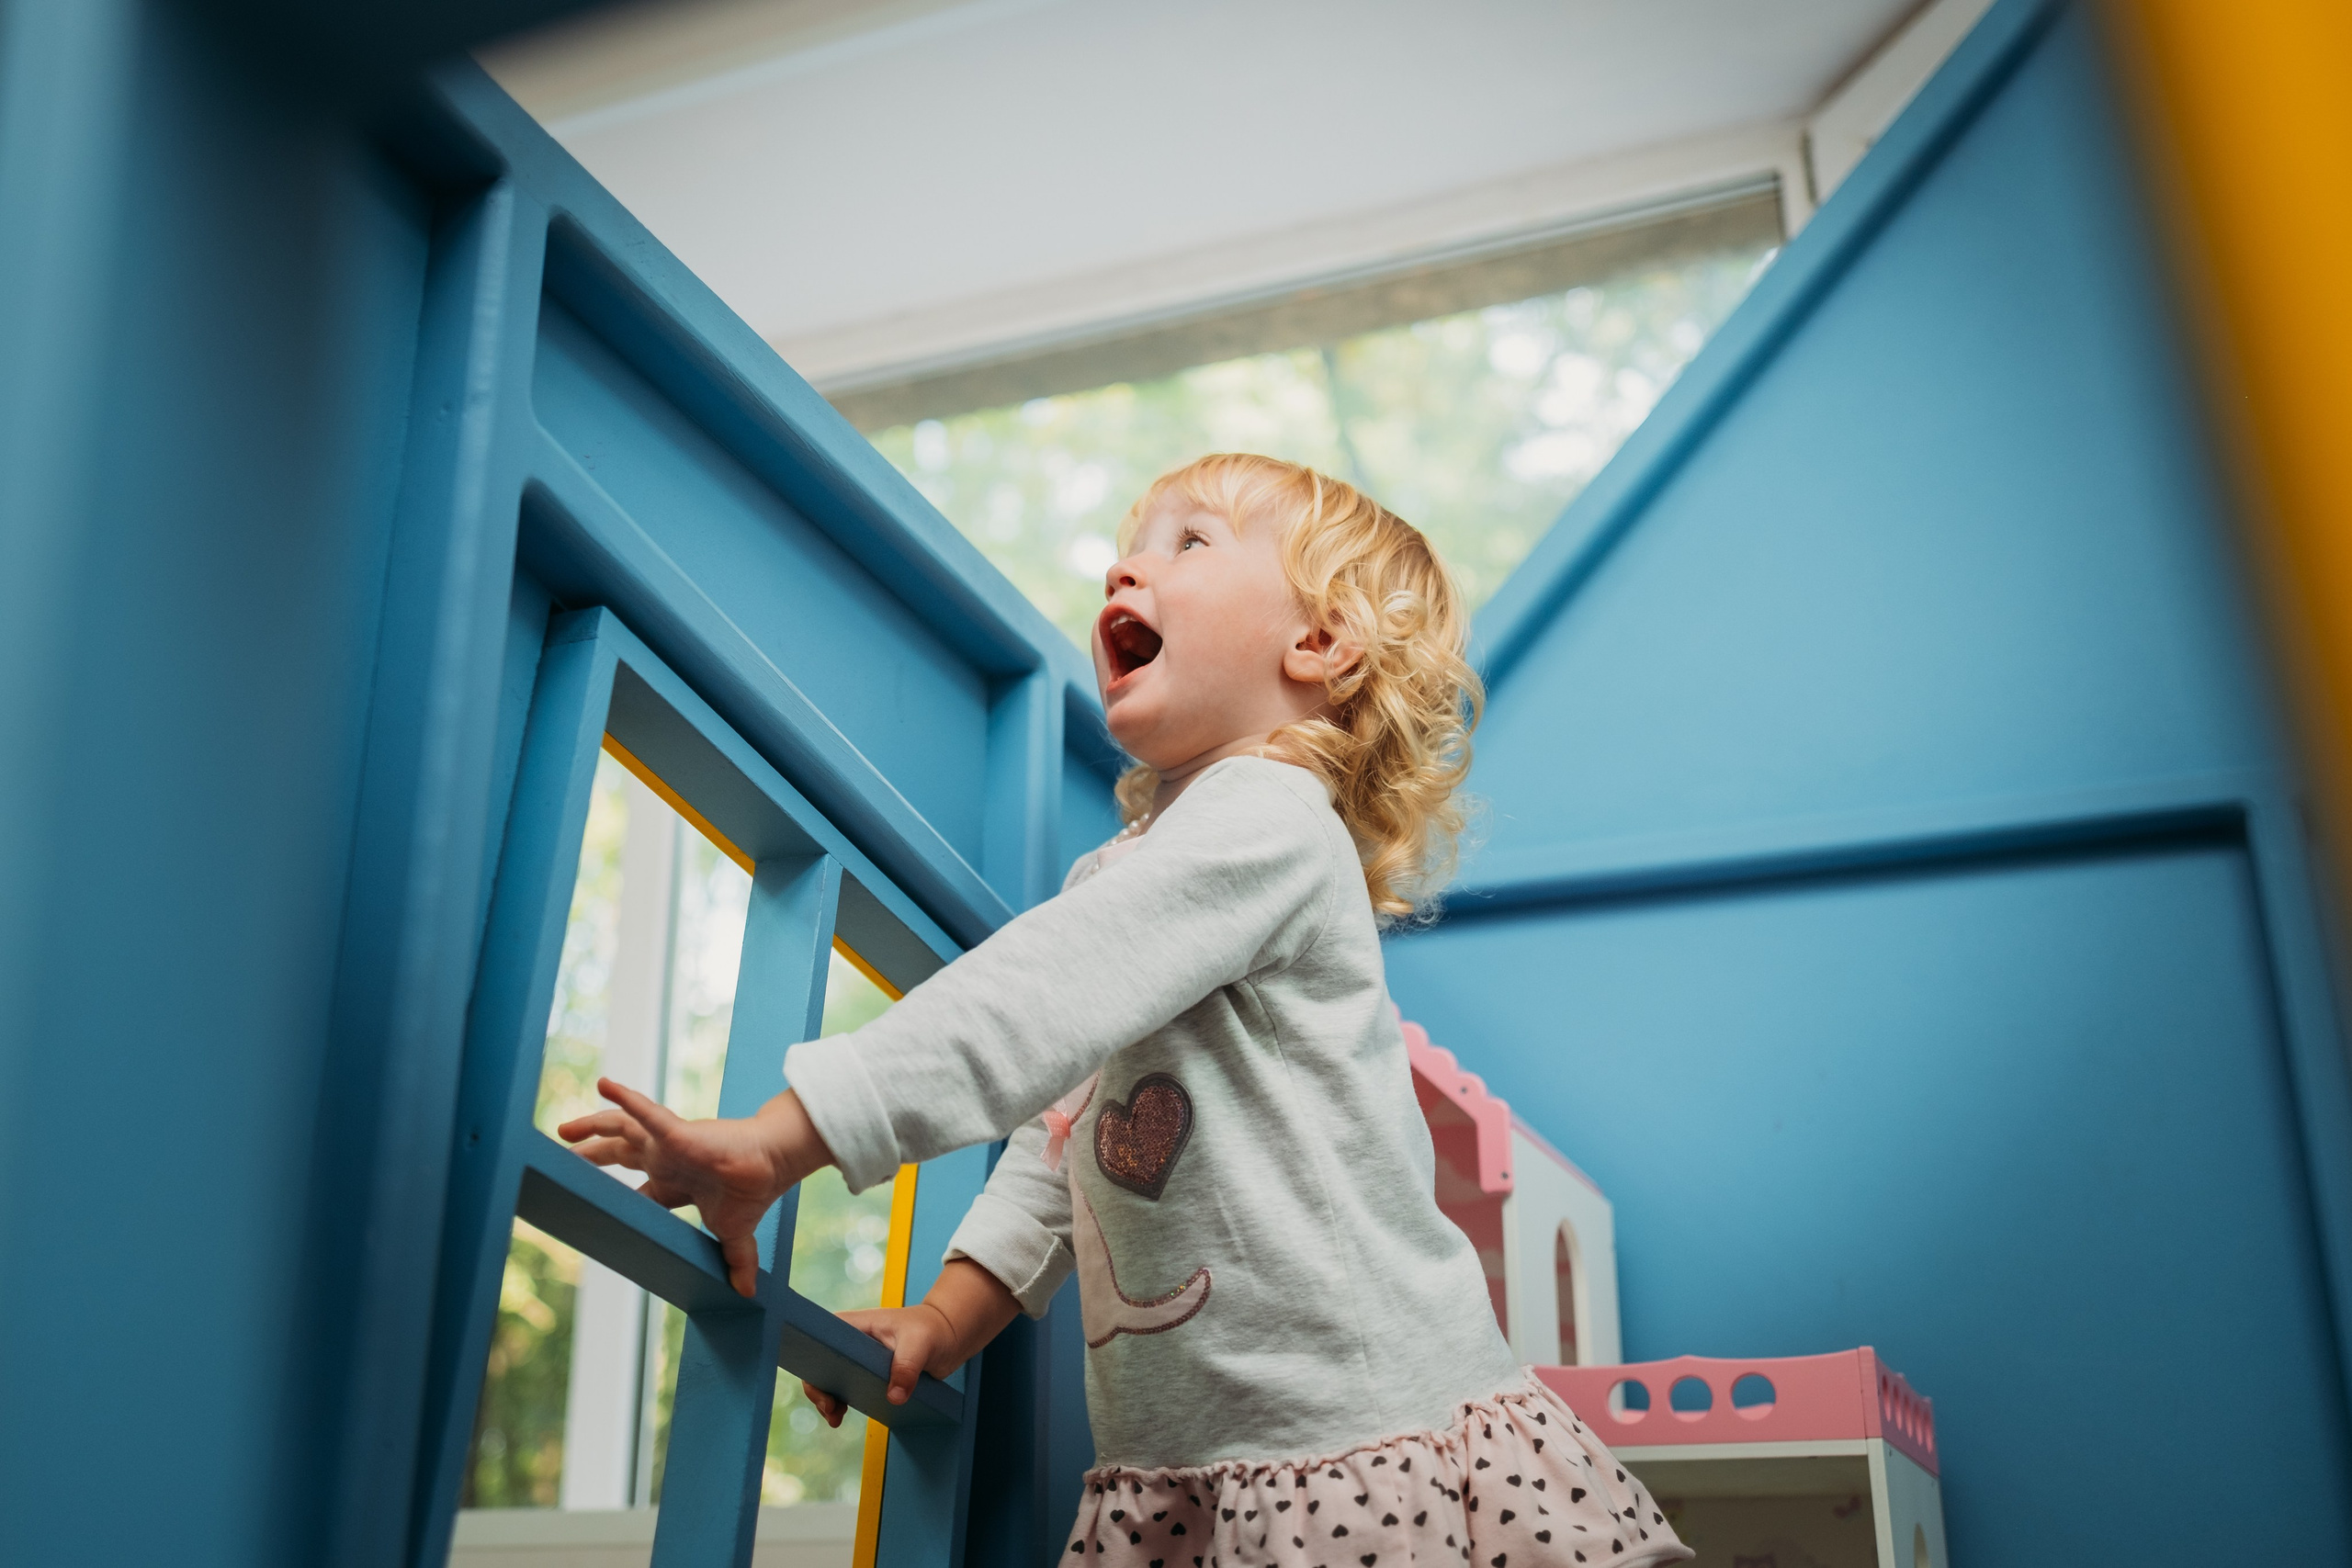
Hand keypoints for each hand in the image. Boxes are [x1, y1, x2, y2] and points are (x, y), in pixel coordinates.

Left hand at [558, 1079, 831, 1297]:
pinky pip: (645, 1112)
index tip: (587, 1206)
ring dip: (591, 1125)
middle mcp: (664, 1160)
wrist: (772, 1166)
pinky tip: (603, 1084)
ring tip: (563, 1129)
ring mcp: (666, 1143)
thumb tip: (747, 1294)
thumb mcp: (735, 1233)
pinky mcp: (675, 1132)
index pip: (636, 1192)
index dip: (612, 1199)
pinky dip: (623, 1098)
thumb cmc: (753, 1192)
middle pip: (617, 1154)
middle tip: (561, 1157)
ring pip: (620, 1129)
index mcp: (673, 1185)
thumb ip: (736, 1259)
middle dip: (590, 1156)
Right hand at [801, 1303, 962, 1426]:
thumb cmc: (931, 1329)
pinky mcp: (866, 1374)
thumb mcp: (920, 1344)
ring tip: (835, 1418)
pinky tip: (841, 1415)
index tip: (824, 1390)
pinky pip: (846, 1390)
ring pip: (830, 1381)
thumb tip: (894, 1398)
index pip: (819, 1343)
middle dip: (819, 1389)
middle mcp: (848, 1340)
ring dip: (828, 1400)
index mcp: (852, 1325)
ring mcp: (856, 1358)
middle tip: (830, 1409)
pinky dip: (842, 1403)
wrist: (947, 1335)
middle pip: (820, 1365)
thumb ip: (907, 1367)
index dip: (815, 1367)